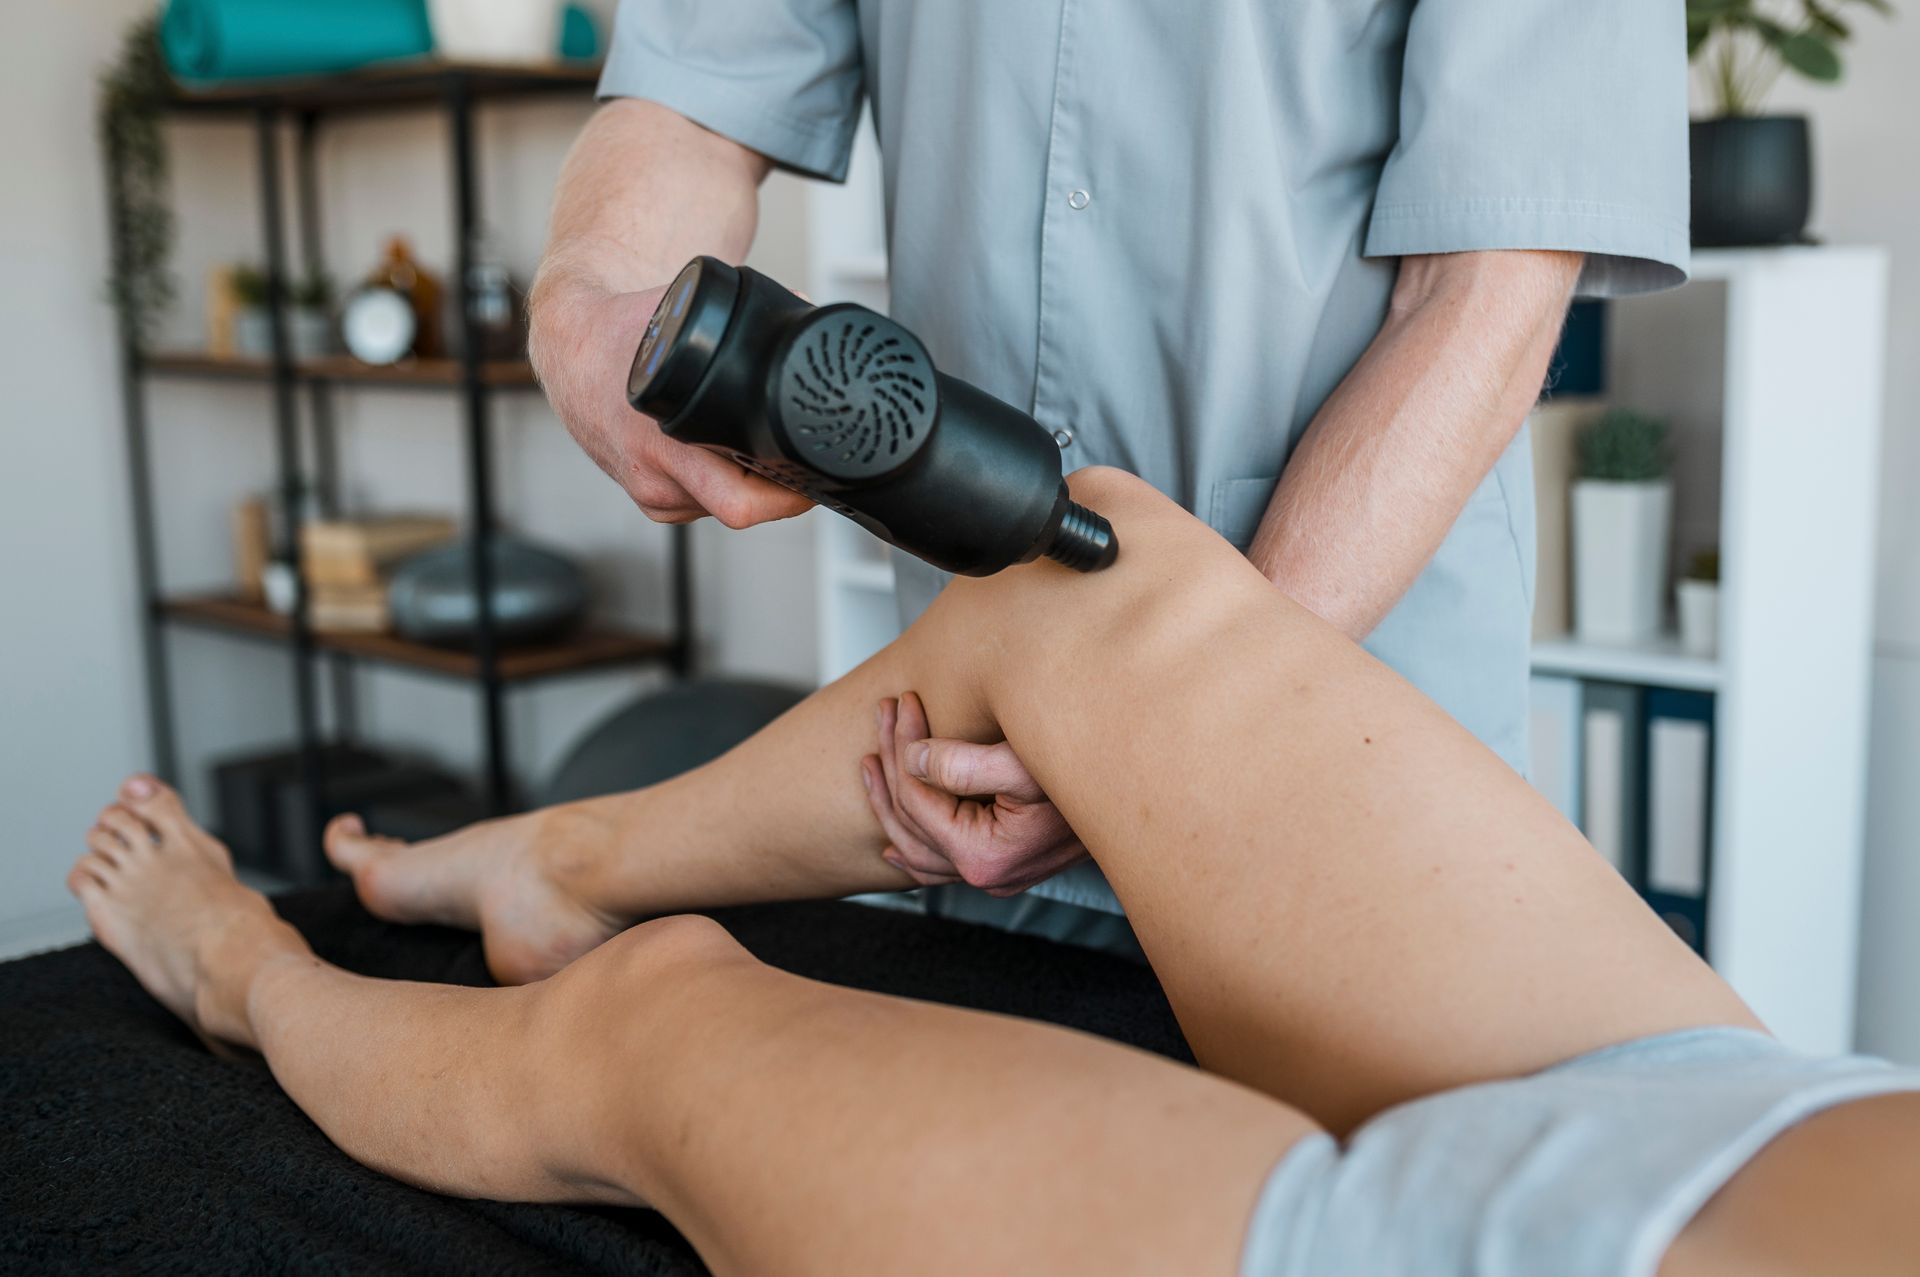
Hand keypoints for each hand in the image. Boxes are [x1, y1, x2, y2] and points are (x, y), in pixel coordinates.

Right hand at [529, 282, 812, 526]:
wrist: (572, 350)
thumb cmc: (620, 332)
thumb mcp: (682, 314)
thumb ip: (743, 317)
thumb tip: (803, 305)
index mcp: (662, 444)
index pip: (742, 501)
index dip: (788, 493)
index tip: (814, 472)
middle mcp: (655, 478)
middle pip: (741, 510)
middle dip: (778, 490)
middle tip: (800, 461)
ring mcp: (652, 494)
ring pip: (722, 508)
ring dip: (747, 484)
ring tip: (749, 441)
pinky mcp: (652, 500)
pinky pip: (704, 503)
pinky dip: (723, 482)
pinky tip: (722, 450)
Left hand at [860, 692, 1088, 896]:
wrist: (1136, 797)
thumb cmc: (1086, 774)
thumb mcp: (1025, 762)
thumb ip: (963, 764)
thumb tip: (912, 759)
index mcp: (984, 855)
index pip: (919, 798)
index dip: (903, 746)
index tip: (904, 703)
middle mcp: (986, 877)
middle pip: (910, 822)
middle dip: (891, 761)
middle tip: (885, 713)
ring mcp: (994, 878)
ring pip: (917, 846)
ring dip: (890, 798)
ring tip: (873, 755)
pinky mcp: (1003, 869)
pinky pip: (940, 864)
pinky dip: (912, 843)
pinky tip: (893, 836)